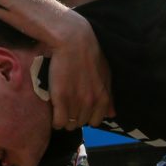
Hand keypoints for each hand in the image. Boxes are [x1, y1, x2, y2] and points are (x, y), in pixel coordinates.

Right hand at [47, 11, 113, 129]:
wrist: (72, 41)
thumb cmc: (89, 54)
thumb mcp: (105, 74)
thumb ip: (109, 96)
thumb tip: (112, 115)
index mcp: (103, 97)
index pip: (95, 121)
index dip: (86, 116)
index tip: (79, 108)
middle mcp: (91, 102)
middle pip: (81, 123)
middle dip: (74, 117)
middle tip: (68, 105)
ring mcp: (76, 101)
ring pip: (69, 124)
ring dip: (64, 118)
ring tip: (60, 106)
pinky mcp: (60, 98)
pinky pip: (58, 122)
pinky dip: (55, 120)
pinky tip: (53, 110)